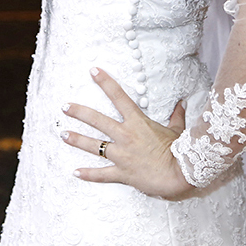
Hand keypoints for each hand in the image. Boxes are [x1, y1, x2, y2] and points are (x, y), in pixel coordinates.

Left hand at [61, 67, 194, 199]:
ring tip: (63, 134)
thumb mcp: (176, 130)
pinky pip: (102, 174)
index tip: (93, 71)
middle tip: (65, 107)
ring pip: (94, 146)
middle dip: (79, 112)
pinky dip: (88, 174)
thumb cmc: (179, 150)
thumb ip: (176, 116)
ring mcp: (122, 155)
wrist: (180, 173)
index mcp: (137, 122)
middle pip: (97, 120)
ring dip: (77, 139)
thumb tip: (182, 103)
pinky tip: (75, 172)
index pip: (118, 96)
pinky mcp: (122, 173)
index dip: (105, 82)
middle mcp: (125, 135)